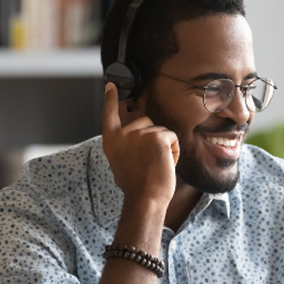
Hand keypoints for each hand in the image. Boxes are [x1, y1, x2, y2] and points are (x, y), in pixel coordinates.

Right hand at [101, 82, 179, 205]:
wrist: (145, 198)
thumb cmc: (136, 186)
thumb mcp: (121, 162)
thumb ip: (126, 146)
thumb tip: (137, 140)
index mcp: (111, 140)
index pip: (109, 114)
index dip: (111, 98)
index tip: (111, 84)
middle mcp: (123, 133)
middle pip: (145, 121)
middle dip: (152, 138)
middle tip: (149, 161)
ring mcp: (140, 133)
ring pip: (161, 131)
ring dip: (164, 147)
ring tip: (156, 165)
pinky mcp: (157, 137)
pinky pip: (172, 138)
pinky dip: (174, 151)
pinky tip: (166, 164)